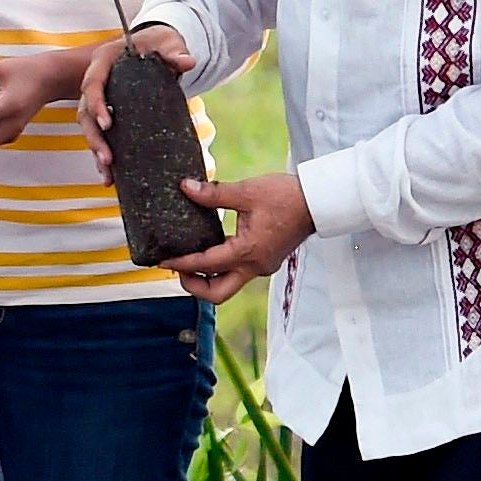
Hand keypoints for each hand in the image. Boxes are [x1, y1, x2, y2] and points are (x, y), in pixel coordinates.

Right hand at [81, 25, 194, 161]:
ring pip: (89, 127)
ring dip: (96, 150)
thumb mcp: (167, 43)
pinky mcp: (108, 112)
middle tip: (107, 158)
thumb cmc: (157, 43)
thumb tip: (187, 62)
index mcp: (103, 61)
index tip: (108, 123)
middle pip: (85, 112)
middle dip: (94, 137)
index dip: (96, 104)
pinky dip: (103, 154)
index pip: (92, 83)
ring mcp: (100, 98)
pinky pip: (100, 134)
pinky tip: (110, 176)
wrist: (153, 45)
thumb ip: (175, 52)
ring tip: (107, 173)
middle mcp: (95, 81)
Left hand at [164, 168, 313, 305]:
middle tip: (176, 267)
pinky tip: (209, 250)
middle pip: (217, 293)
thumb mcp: (247, 191)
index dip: (179, 263)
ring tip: (188, 261)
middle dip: (193, 286)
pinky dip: (220, 269)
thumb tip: (186, 187)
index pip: (205, 265)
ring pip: (227, 286)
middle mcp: (254, 266)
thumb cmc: (288, 197)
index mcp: (247, 252)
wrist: (319, 202)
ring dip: (206, 279)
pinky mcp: (265, 261)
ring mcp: (261, 266)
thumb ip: (214, 193)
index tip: (161, 259)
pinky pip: (237, 273)